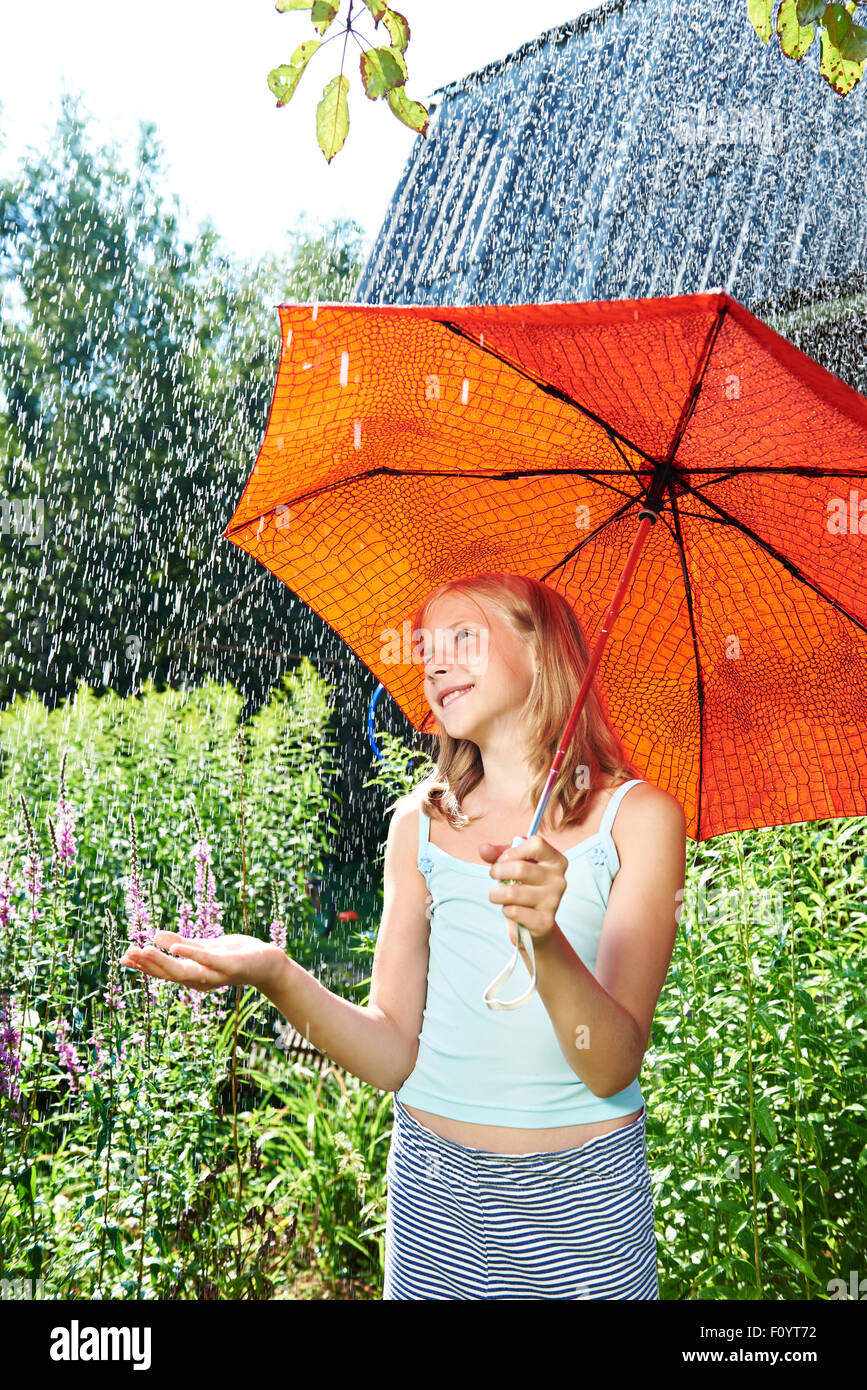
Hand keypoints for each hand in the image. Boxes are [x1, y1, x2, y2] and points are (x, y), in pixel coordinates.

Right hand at [119, 931, 287, 995]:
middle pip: (169, 974)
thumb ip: (181, 945)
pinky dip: (193, 955)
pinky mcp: (230, 966)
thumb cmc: (236, 955)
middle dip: (147, 965)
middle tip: (127, 953)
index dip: (143, 967)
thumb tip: (154, 936)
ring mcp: (215, 975)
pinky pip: (209, 961)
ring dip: (163, 962)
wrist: (268, 963)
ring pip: (185, 971)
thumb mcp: (205, 948)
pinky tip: (178, 947)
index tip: (123, 958)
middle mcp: (201, 980)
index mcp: (193, 975)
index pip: (164, 972)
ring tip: (144, 950)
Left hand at [478, 835, 567, 950]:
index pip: (536, 844)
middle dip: (498, 871)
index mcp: (555, 861)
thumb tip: (484, 849)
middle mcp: (558, 879)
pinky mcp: (544, 921)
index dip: (513, 851)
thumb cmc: (525, 887)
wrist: (536, 922)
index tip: (503, 859)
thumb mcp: (513, 865)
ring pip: (512, 893)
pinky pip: (514, 911)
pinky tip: (511, 909)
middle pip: (520, 868)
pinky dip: (505, 910)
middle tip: (494, 876)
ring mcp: (553, 901)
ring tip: (498, 895)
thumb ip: (498, 854)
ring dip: (496, 894)